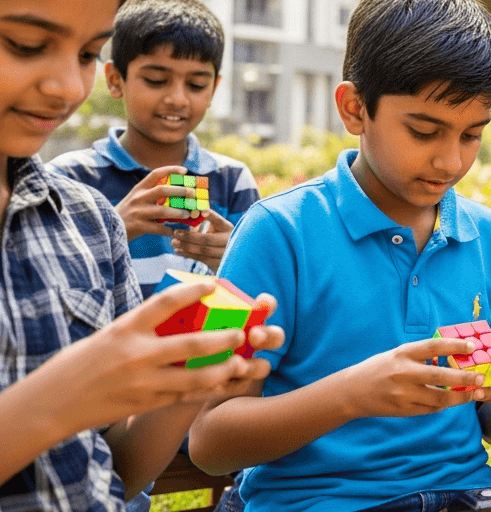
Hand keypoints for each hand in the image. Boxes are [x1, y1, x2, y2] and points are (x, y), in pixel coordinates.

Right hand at [22, 282, 282, 434]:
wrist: (51, 403)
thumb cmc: (79, 364)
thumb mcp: (107, 336)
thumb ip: (140, 328)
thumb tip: (174, 316)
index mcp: (124, 330)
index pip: (163, 303)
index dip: (191, 291)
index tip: (212, 283)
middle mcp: (136, 355)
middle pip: (190, 345)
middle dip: (222, 339)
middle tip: (242, 334)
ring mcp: (143, 382)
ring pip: (194, 377)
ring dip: (224, 370)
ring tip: (243, 363)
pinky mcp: (146, 403)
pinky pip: (186, 397)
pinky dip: (210, 391)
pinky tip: (227, 385)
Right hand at [115, 166, 193, 240]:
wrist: (108, 228)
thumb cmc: (129, 213)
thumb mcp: (137, 199)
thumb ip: (152, 195)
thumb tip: (180, 192)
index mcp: (139, 189)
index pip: (156, 174)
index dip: (171, 170)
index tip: (185, 171)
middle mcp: (138, 198)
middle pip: (162, 190)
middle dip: (180, 191)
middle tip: (193, 194)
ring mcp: (137, 212)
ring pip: (162, 210)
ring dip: (178, 213)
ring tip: (188, 215)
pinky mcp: (137, 226)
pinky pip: (158, 228)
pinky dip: (169, 230)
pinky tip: (175, 231)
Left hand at [172, 209, 233, 271]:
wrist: (227, 256)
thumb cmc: (216, 238)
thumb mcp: (214, 227)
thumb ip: (202, 222)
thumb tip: (186, 217)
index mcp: (228, 228)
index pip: (216, 220)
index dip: (204, 217)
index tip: (191, 214)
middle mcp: (230, 241)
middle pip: (206, 239)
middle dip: (188, 236)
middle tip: (175, 233)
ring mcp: (225, 254)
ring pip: (202, 250)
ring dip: (185, 246)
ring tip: (174, 242)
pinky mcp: (219, 264)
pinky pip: (201, 259)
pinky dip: (188, 254)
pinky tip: (178, 250)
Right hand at [335, 337, 489, 419]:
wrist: (352, 392)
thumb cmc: (380, 369)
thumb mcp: (398, 354)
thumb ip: (422, 355)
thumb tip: (453, 355)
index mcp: (403, 353)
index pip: (434, 346)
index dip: (456, 346)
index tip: (473, 346)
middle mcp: (404, 372)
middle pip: (440, 375)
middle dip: (464, 378)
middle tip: (480, 378)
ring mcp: (403, 393)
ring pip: (439, 397)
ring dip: (459, 397)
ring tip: (472, 394)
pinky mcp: (403, 410)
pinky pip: (430, 409)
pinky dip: (443, 405)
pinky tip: (450, 402)